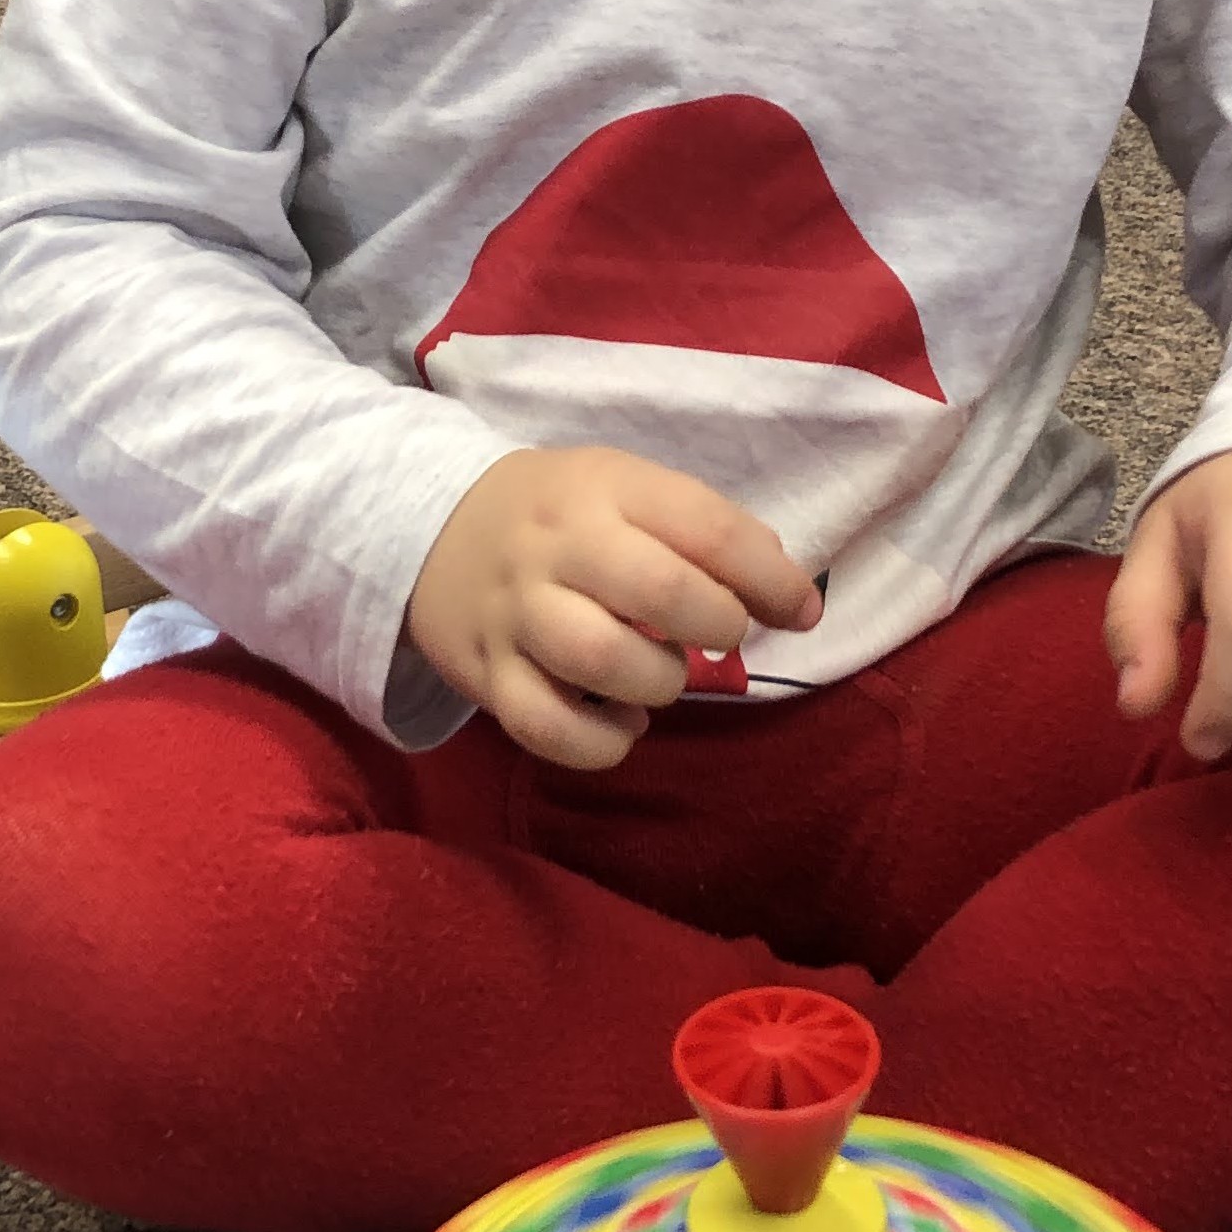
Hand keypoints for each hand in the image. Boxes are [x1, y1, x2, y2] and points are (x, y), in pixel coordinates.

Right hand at [407, 445, 821, 771]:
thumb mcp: (625, 488)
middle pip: (658, 593)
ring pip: (599, 661)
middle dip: (717, 626)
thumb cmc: (560, 514)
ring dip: (659, 683)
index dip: (772, 579)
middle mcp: (556, 546)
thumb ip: (703, 529)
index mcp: (604, 488)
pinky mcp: (485, 675)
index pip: (707, 528)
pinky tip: (622, 726)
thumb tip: (788, 594)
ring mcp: (514, 612)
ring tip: (662, 677)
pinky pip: (546, 728)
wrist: (431, 529)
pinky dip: (601, 744)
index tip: (800, 610)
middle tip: (721, 635)